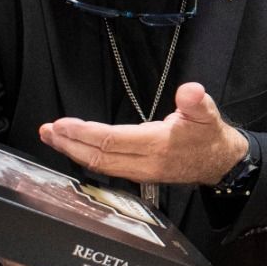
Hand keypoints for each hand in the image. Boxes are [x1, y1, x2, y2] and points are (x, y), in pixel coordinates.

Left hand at [39, 82, 247, 186]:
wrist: (220, 162)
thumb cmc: (209, 135)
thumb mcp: (208, 113)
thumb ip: (197, 101)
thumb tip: (190, 90)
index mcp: (158, 145)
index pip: (113, 141)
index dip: (85, 133)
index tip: (62, 124)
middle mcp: (145, 163)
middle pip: (99, 157)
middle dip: (69, 144)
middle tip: (46, 130)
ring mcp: (140, 172)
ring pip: (99, 165)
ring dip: (73, 151)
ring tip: (52, 138)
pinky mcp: (138, 174)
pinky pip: (106, 167)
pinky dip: (86, 157)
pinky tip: (74, 148)